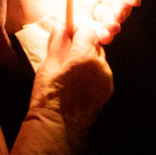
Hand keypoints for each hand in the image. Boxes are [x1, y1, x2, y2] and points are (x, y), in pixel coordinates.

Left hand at [8, 0, 138, 40]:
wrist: (12, 2)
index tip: (133, 0)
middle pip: (114, 0)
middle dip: (121, 10)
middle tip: (118, 18)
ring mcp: (84, 10)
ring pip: (108, 17)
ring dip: (114, 25)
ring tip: (109, 31)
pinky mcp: (78, 25)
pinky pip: (95, 31)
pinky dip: (102, 36)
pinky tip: (101, 39)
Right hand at [27, 0, 114, 130]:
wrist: (58, 128)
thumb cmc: (49, 96)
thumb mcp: (48, 65)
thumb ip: (58, 43)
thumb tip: (60, 26)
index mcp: (85, 56)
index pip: (87, 30)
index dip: (76, 28)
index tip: (66, 32)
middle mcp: (101, 65)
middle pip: (94, 43)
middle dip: (81, 43)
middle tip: (65, 51)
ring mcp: (106, 79)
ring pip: (99, 58)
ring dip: (87, 57)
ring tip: (71, 69)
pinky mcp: (107, 90)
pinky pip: (101, 72)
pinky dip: (92, 71)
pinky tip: (78, 81)